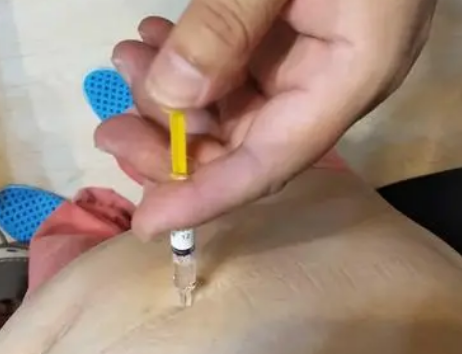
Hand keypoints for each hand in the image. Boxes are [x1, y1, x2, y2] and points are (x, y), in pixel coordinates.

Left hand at [95, 0, 436, 239]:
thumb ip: (229, 23)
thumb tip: (169, 98)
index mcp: (350, 74)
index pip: (272, 160)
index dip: (207, 197)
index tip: (147, 223)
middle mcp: (332, 83)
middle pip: (246, 144)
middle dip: (173, 145)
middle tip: (111, 130)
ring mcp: (313, 61)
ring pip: (234, 109)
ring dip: (172, 97)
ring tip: (127, 59)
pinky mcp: (293, 38)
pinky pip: (236, 70)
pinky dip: (190, 63)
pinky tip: (156, 39)